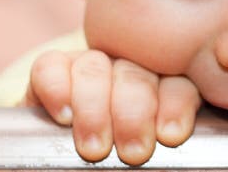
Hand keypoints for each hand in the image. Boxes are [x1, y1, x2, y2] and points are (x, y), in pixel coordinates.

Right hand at [22, 49, 201, 165]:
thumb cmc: (122, 160)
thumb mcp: (148, 141)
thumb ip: (166, 129)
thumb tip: (173, 138)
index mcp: (165, 85)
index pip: (178, 83)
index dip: (176, 105)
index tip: (171, 135)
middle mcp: (130, 69)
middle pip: (137, 73)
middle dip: (134, 113)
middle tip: (134, 152)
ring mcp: (91, 67)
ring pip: (95, 66)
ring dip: (95, 107)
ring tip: (96, 148)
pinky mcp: (51, 71)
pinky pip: (50, 66)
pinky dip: (56, 88)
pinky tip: (64, 115)